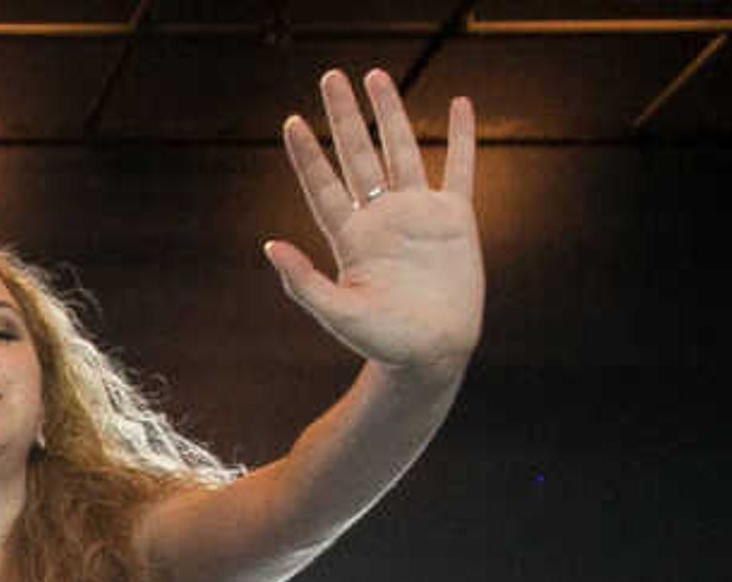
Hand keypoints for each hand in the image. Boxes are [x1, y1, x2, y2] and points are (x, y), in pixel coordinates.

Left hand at [264, 70, 482, 373]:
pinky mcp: (455, 220)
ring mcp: (419, 216)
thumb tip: (269, 245)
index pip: (323, 185)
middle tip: (330, 77)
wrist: (432, 356)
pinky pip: (459, 169)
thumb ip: (304, 282)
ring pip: (401, 151)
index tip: (292, 122)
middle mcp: (382, 219)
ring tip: (376, 76)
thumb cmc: (383, 342)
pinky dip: (462, 138)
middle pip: (358, 156)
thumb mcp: (338, 314)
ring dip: (391, 113)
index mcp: (351, 238)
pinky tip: (460, 105)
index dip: (308, 154)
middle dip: (344, 117)